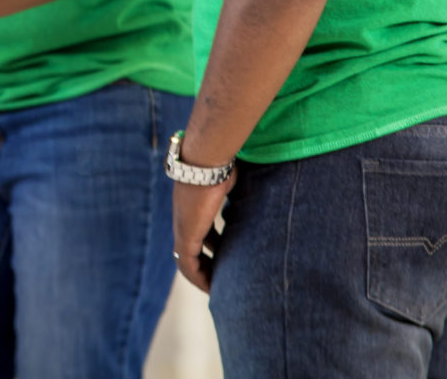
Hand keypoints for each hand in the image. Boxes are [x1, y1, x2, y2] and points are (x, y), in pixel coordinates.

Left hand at [171, 167, 236, 292]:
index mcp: (193, 203)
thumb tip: (263, 181)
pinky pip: (188, 264)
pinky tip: (211, 287)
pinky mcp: (186, 234)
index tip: (226, 257)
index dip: (211, 245)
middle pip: (191, 248)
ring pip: (187, 260)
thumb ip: (238, 186)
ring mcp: (182, 225)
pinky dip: (197, 277)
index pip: (199, 230)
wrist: (206, 157)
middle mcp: (184, 216)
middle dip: (206, 264)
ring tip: (217, 289)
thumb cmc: (222, 160)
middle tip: (222, 279)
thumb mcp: (231, 176)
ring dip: (201, 274)